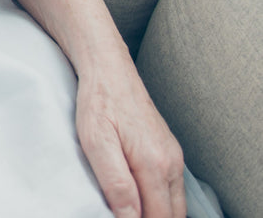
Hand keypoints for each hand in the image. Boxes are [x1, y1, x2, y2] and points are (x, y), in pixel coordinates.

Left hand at [75, 66, 184, 217]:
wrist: (108, 68)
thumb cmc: (99, 101)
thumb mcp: (96, 141)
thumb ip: (116, 183)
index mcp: (155, 164)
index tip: (119, 217)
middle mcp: (171, 163)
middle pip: (172, 215)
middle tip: (122, 214)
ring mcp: (174, 156)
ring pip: (175, 204)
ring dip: (157, 212)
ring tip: (129, 208)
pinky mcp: (169, 151)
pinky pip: (172, 188)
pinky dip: (160, 200)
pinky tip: (140, 196)